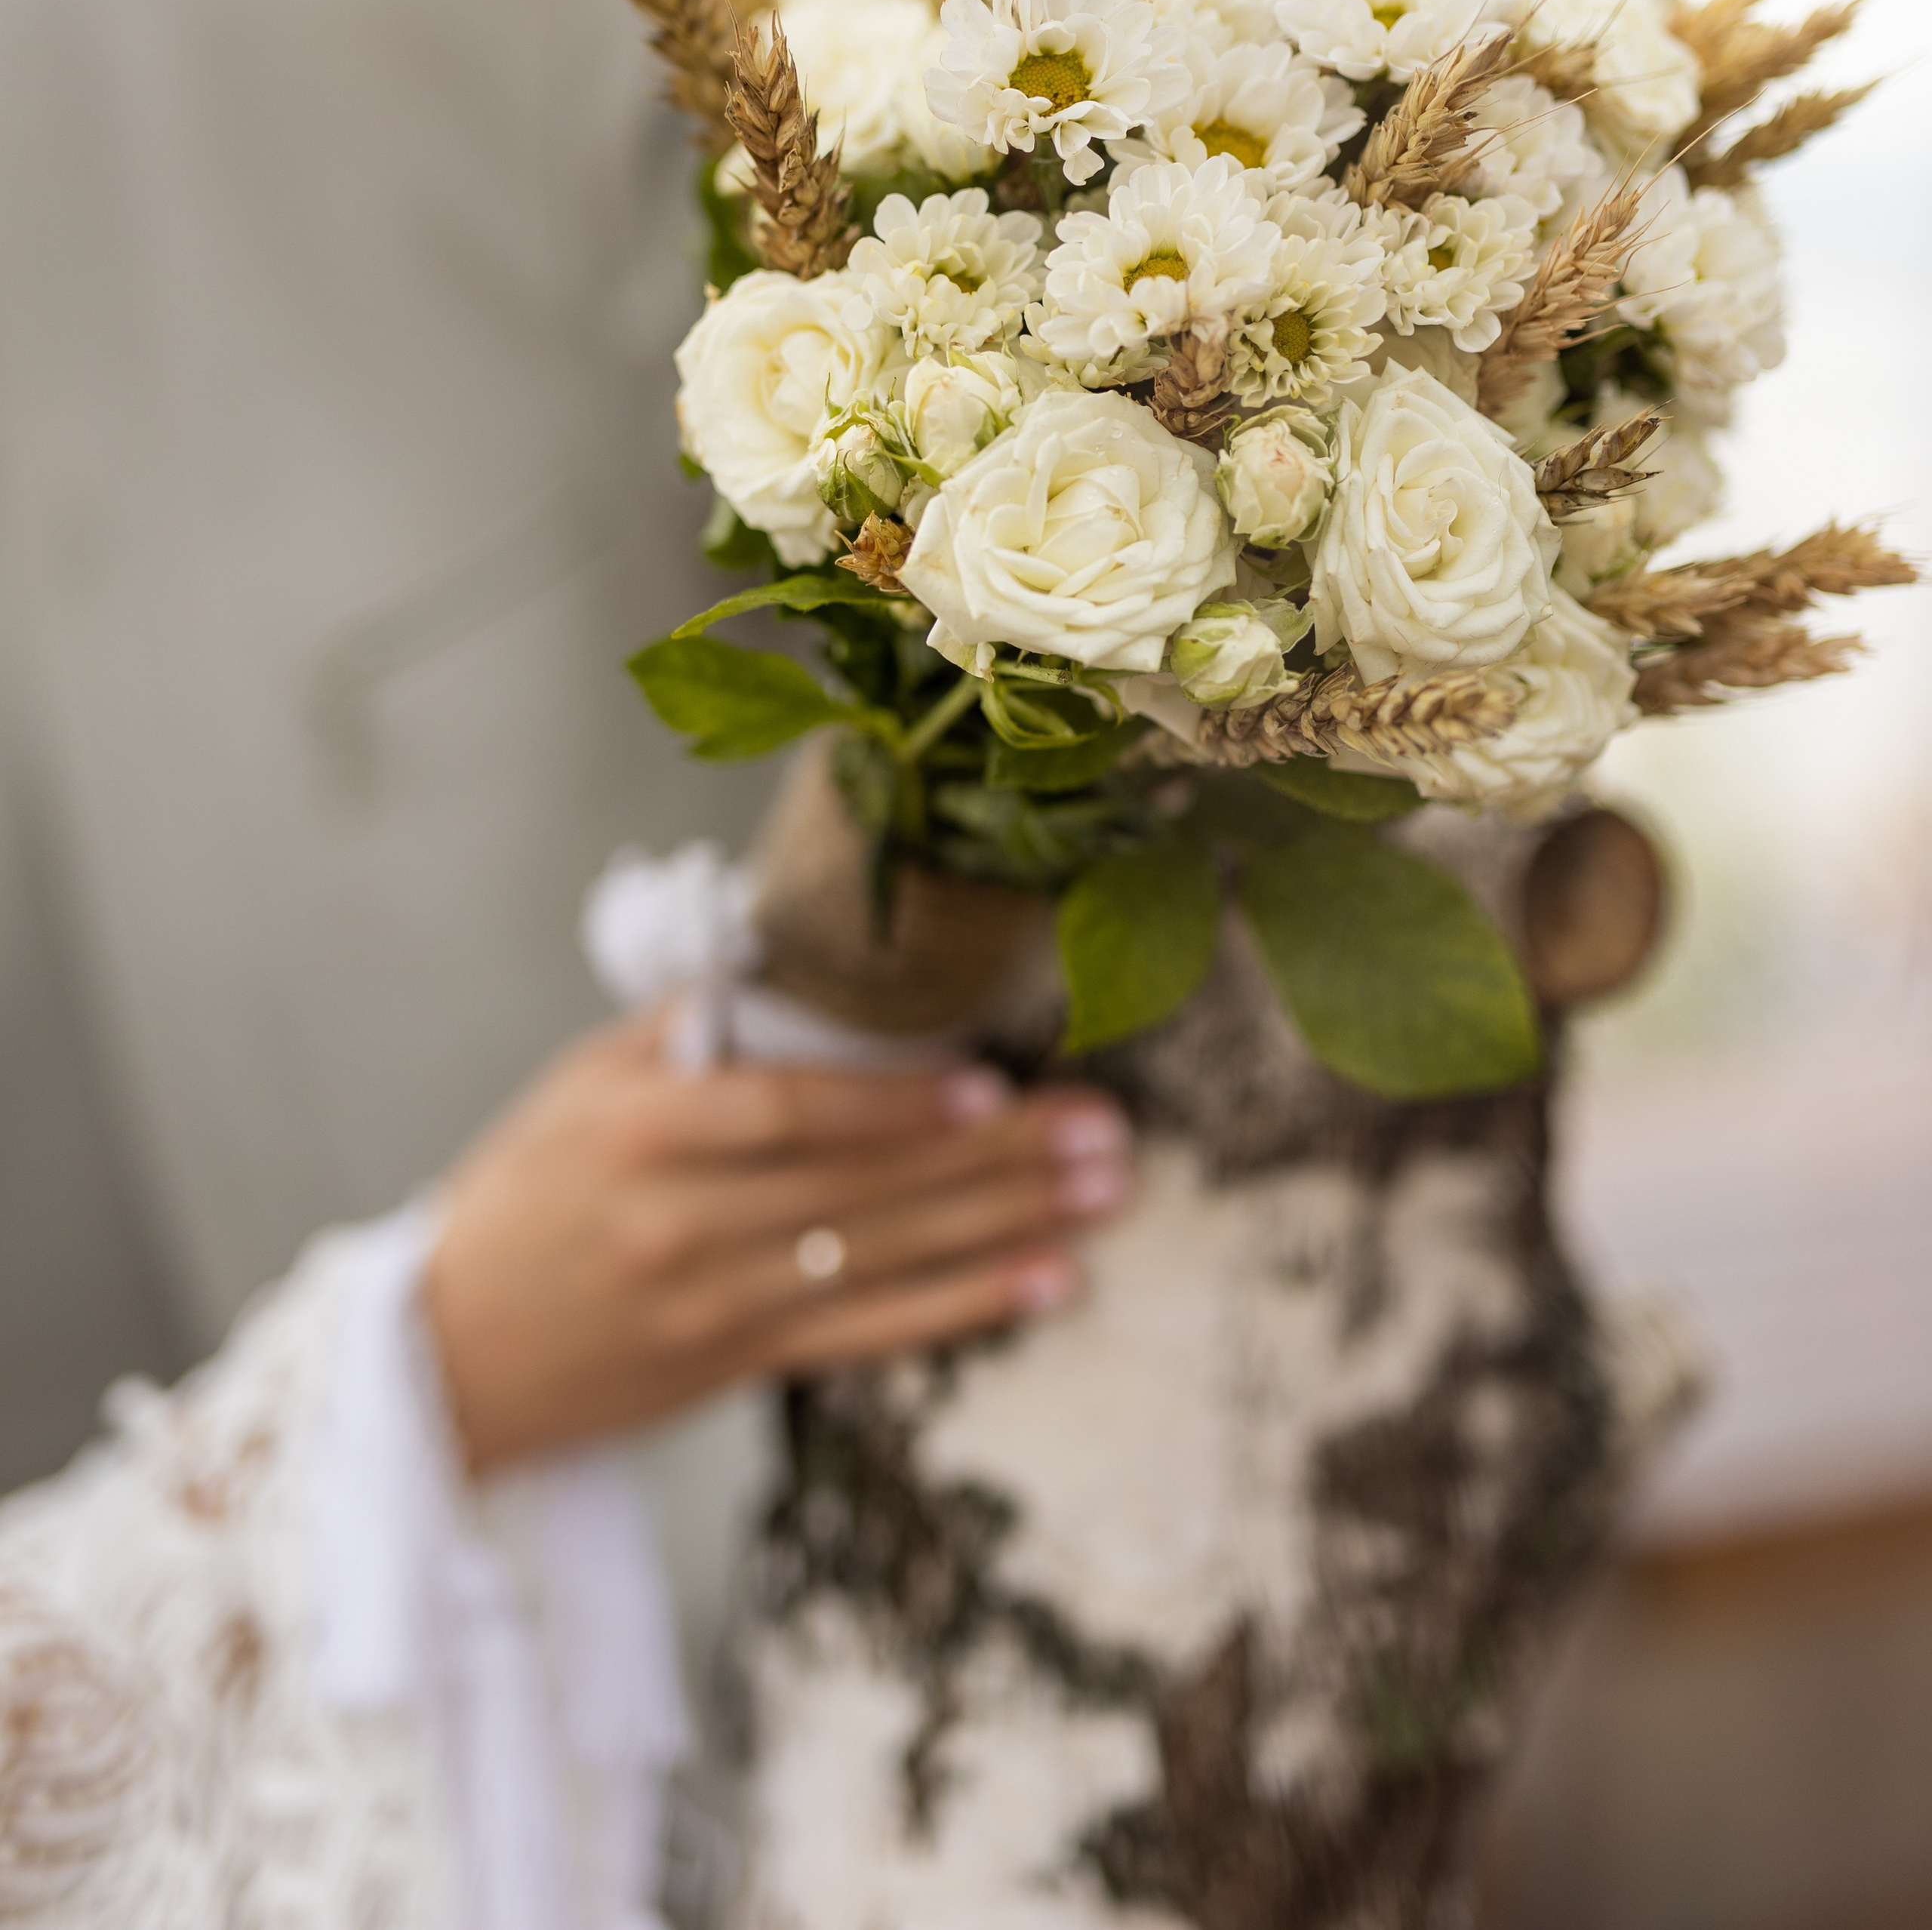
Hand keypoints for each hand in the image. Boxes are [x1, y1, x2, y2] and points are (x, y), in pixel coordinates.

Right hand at [423, 1014, 1133, 1472]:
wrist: (445, 1362)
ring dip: (1010, 1226)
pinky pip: (873, 1335)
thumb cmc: (522, 1197)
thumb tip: (782, 964)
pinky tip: (1050, 1283)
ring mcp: (716, 1305)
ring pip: (886, 1260)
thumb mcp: (577, 1088)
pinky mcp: (740, 1366)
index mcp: (639, 1134)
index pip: (785, 1113)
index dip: (890, 1105)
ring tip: (1105, 1194)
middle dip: (997, 1159)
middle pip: (863, 1187)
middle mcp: (682, 1224)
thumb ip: (682, 1034)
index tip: (986, 1086)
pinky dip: (966, 1308)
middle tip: (1103, 1130)